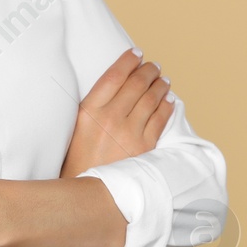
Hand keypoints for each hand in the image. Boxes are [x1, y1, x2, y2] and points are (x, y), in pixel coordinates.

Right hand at [60, 48, 174, 177]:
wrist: (87, 192)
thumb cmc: (78, 160)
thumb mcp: (77, 128)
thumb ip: (94, 107)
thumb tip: (117, 86)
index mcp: (90, 111)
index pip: (114, 75)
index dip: (128, 61)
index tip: (136, 54)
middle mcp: (110, 118)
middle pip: (136, 84)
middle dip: (148, 71)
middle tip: (153, 66)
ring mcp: (128, 132)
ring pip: (151, 99)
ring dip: (160, 85)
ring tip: (163, 80)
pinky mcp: (144, 147)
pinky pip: (160, 119)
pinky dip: (166, 106)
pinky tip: (169, 100)